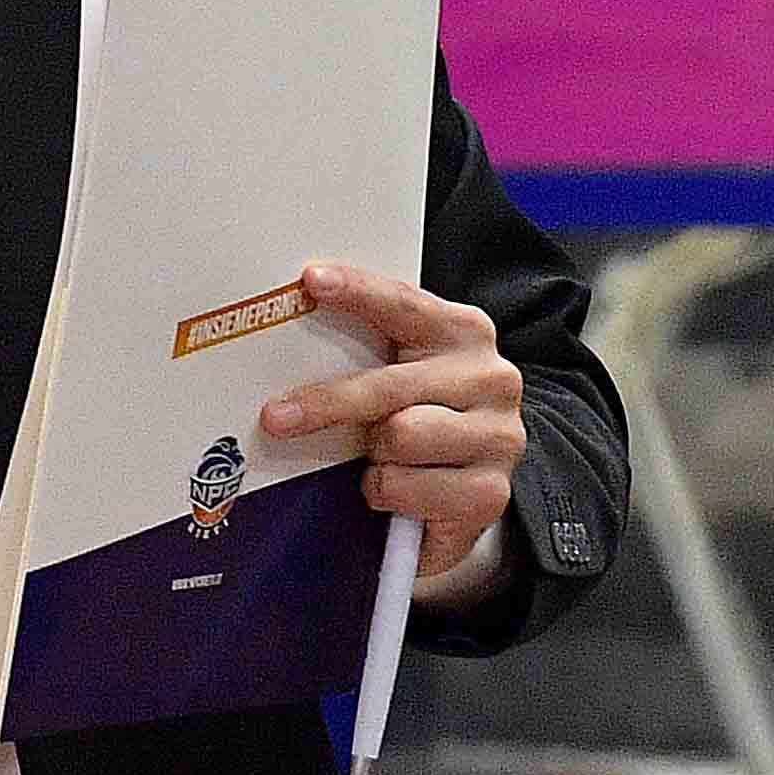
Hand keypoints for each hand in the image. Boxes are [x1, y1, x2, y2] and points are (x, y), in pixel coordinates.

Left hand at [260, 262, 525, 590]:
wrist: (476, 478)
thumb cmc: (425, 416)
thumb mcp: (403, 372)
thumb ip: (368, 352)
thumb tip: (285, 350)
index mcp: (463, 333)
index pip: (403, 304)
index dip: (357, 291)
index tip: (313, 281)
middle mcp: (489, 378)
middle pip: (389, 387)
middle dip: (327, 404)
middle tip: (276, 417)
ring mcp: (497, 435)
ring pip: (400, 438)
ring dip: (375, 456)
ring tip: (380, 459)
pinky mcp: (490, 492)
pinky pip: (407, 488)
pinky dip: (389, 493)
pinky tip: (401, 490)